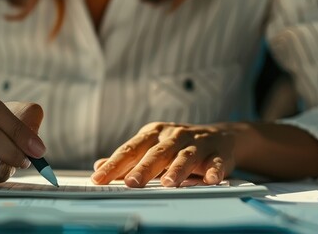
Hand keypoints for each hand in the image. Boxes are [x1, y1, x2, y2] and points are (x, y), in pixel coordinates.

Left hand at [90, 122, 234, 187]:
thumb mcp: (150, 147)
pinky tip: (210, 180)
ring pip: (185, 156)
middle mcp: (173, 136)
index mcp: (153, 134)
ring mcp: (196, 143)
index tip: (99, 178)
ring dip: (177, 169)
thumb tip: (98, 166)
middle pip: (156, 153)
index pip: (130, 150)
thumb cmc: (176, 145)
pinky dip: (213, 170)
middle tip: (131, 183)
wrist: (219, 136)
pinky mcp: (218, 153)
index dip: (113, 164)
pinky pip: (216, 162)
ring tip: (168, 182)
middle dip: (143, 168)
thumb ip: (127, 159)